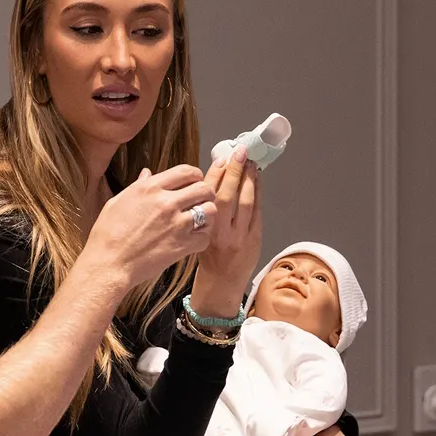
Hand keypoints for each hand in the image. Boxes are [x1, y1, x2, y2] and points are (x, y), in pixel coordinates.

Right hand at [83, 166, 216, 289]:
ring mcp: (176, 224)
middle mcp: (166, 203)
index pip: (186, 171)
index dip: (195, 175)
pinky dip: (202, 237)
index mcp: (150, 189)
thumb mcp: (117, 202)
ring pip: (210, 210)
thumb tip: (147, 173)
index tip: (194, 181)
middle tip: (200, 201)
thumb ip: (137, 186)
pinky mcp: (182, 245)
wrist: (109, 263)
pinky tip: (193, 239)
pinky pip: (205, 236)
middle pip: (203, 188)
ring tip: (199, 220)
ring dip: (207, 214)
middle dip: (205, 193)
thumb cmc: (107, 235)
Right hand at [187, 149, 262, 318]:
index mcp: (198, 228)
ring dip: (249, 179)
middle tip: (240, 152)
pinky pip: (257, 213)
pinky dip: (258, 195)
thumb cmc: (200, 256)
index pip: (207, 195)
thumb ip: (186, 206)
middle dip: (235, 171)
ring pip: (246, 202)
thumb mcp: (183, 232)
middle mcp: (218, 232)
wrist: (218, 283)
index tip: (221, 158)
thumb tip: (177, 175)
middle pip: (228, 195)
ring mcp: (238, 237)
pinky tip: (257, 181)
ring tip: (251, 163)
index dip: (215, 174)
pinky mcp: (253, 240)